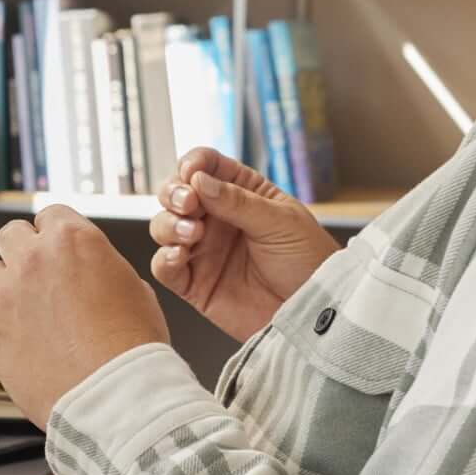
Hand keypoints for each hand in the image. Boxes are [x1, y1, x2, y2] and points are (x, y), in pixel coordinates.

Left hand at [0, 207, 172, 426]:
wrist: (116, 399)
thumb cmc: (133, 350)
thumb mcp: (133, 289)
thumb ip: (100, 269)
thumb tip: (88, 274)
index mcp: (73, 239)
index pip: (49, 215)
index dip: (56, 235)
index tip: (58, 252)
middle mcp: (33, 259)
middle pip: (10, 235)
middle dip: (24, 253)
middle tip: (40, 279)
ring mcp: (5, 295)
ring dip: (6, 289)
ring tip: (31, 317)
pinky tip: (15, 340)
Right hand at [146, 148, 336, 340]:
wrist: (312, 310)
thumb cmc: (307, 260)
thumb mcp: (280, 222)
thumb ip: (237, 201)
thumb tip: (199, 180)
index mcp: (241, 193)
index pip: (206, 166)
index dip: (193, 164)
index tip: (192, 173)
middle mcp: (216, 218)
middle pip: (176, 193)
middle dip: (173, 193)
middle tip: (188, 203)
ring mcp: (203, 250)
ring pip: (163, 226)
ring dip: (169, 224)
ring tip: (192, 233)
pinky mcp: (194, 283)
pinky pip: (164, 267)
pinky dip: (164, 258)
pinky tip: (180, 255)